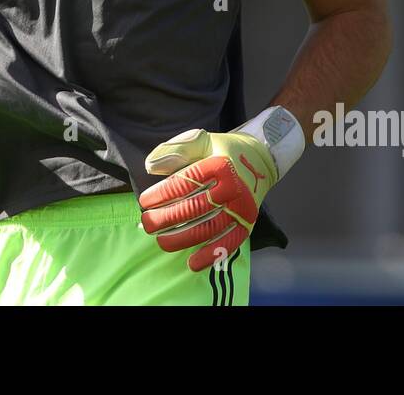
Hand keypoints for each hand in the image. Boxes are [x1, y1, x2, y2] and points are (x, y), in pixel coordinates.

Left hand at [140, 106, 303, 271]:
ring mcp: (241, 208)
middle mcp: (233, 188)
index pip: (184, 183)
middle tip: (147, 223)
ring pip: (208, 229)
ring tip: (161, 241)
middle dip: (165, 219)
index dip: (161, 194)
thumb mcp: (200, 140)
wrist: (259, 158)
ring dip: (181, 239)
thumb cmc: (222, 150)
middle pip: (193, 208)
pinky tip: (192, 263)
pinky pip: (229, 243)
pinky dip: (211, 255)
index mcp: (219, 165)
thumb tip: (150, 166)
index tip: (144, 201)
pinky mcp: (247, 223)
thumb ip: (174, 149)